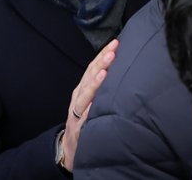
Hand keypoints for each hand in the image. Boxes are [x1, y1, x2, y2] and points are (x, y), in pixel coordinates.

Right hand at [59, 38, 118, 169]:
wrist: (70, 148)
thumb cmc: (86, 120)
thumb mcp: (92, 101)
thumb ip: (103, 88)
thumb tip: (122, 69)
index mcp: (83, 89)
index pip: (93, 67)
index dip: (103, 54)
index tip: (115, 42)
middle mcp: (79, 98)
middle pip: (89, 77)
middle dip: (101, 63)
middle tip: (113, 50)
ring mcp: (77, 113)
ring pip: (85, 95)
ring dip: (95, 83)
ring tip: (104, 71)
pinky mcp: (79, 128)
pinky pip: (84, 118)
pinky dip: (89, 110)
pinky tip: (95, 103)